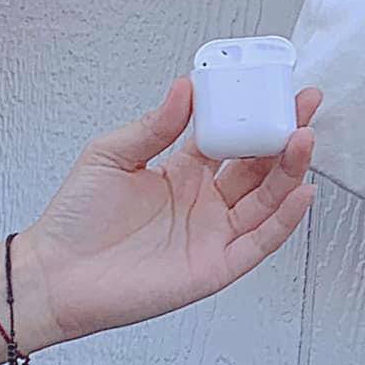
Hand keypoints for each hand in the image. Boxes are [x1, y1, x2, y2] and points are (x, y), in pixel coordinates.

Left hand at [15, 78, 318, 351]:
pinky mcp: (221, 265)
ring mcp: (216, 234)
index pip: (229, 139)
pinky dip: (286, 218)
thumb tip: (185, 90)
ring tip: (304, 139)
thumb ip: (153, 126)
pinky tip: (301, 193)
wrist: (61, 274)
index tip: (269, 89)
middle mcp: (206, 203)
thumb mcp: (110, 155)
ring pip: (267, 199)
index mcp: (182, 174)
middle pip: (258, 166)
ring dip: (290, 170)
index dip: (251, 115)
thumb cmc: (78, 221)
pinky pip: (263, 240)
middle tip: (302, 107)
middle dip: (283, 135)